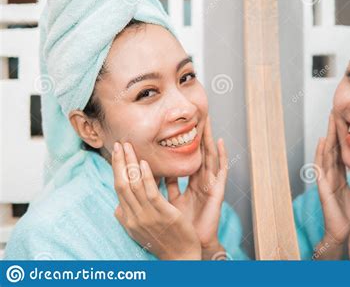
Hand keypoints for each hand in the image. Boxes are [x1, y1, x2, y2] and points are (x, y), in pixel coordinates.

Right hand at [112, 142, 200, 259]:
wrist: (180, 257)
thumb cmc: (162, 242)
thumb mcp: (140, 231)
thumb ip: (128, 217)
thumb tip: (117, 205)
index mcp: (128, 219)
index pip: (119, 189)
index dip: (117, 170)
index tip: (116, 154)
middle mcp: (134, 217)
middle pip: (122, 184)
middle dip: (120, 162)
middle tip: (119, 143)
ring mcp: (148, 216)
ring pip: (134, 185)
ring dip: (130, 163)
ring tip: (129, 146)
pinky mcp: (164, 214)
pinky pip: (151, 193)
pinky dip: (146, 177)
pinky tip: (144, 163)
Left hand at [165, 116, 228, 259]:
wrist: (192, 246)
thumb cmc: (182, 226)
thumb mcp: (170, 202)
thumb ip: (164, 187)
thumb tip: (149, 174)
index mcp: (190, 183)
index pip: (186, 157)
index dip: (183, 142)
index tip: (179, 125)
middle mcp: (201, 181)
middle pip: (198, 153)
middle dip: (196, 134)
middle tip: (194, 114)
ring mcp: (211, 185)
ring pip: (210, 156)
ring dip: (209, 138)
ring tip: (208, 120)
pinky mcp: (218, 191)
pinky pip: (222, 170)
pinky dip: (223, 155)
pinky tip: (221, 141)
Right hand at [312, 112, 349, 259]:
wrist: (345, 234)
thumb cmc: (349, 216)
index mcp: (340, 177)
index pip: (342, 152)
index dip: (343, 136)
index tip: (346, 119)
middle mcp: (331, 175)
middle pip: (333, 148)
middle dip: (334, 130)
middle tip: (335, 111)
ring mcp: (325, 180)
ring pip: (326, 153)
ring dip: (327, 135)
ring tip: (329, 119)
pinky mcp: (323, 187)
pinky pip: (321, 168)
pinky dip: (321, 154)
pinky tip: (322, 142)